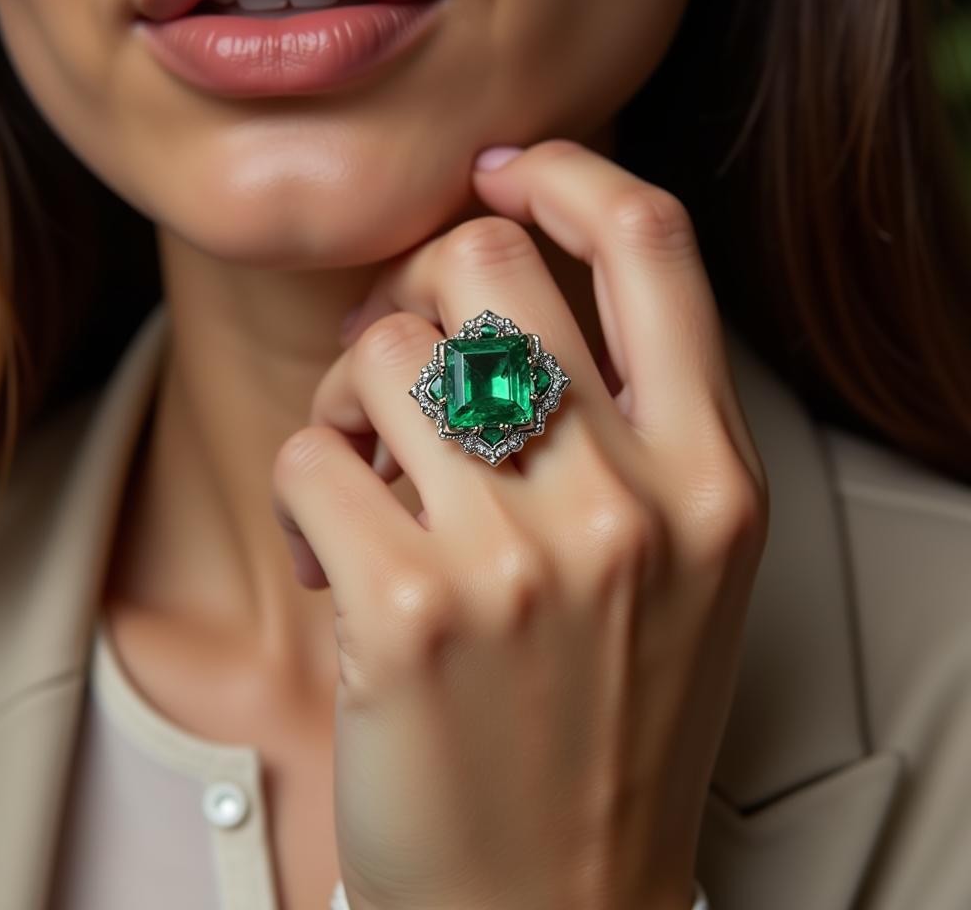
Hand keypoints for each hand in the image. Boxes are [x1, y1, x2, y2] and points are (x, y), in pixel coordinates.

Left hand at [271, 138, 769, 909]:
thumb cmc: (605, 710)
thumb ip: (630, 419)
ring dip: (346, 396)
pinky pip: (310, 457)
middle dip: (418, 287)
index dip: (567, 174)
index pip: (654, 243)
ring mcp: (521, 559)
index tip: (501, 177)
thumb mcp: (679, 559)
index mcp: (712, 475)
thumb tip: (506, 275)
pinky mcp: (407, 615)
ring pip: (382, 353)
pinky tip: (329, 555)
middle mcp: (630, 503)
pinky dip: (301, 490)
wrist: (553, 895)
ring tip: (361, 475)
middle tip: (397, 361)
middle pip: (486, 265)